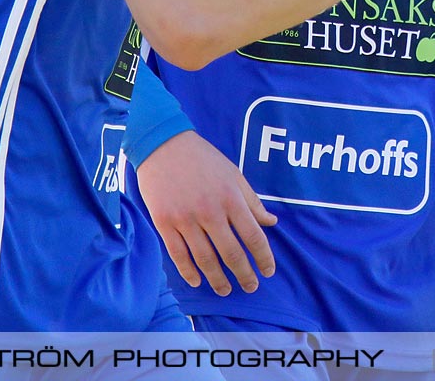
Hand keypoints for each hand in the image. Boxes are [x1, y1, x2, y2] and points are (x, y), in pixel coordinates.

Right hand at [134, 131, 275, 296]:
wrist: (163, 145)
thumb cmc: (203, 158)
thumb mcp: (234, 174)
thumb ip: (252, 201)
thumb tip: (270, 222)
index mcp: (231, 197)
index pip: (253, 236)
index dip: (263, 258)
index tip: (268, 271)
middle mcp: (210, 211)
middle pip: (231, 254)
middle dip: (244, 275)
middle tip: (250, 287)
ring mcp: (185, 219)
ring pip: (205, 259)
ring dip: (217, 279)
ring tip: (225, 290)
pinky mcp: (164, 222)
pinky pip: (178, 255)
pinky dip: (189, 272)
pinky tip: (198, 281)